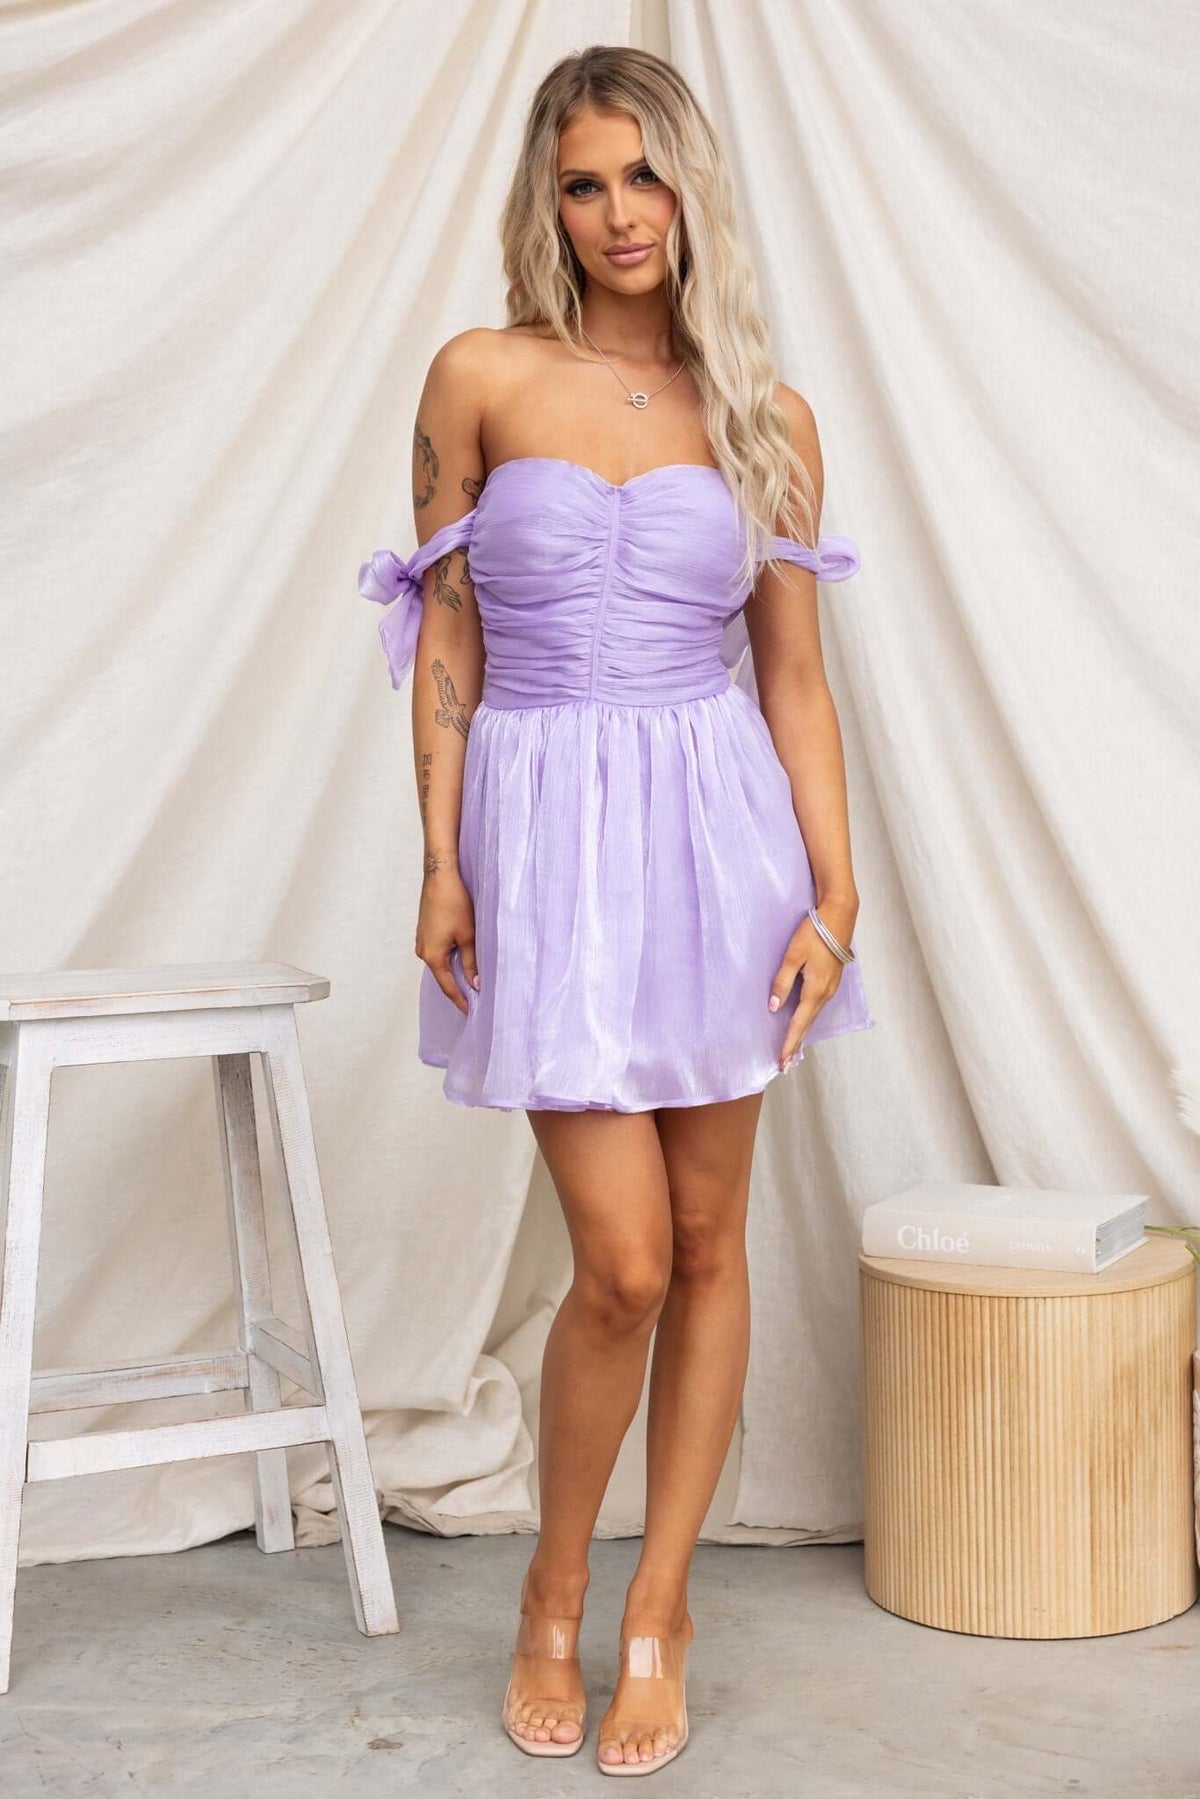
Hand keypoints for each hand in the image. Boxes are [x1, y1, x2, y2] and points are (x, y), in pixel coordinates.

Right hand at [415, 862, 478, 1015]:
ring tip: (471, 981)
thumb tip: (476, 983)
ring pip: (441, 963)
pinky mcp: (425, 931)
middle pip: (443, 976)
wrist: (440, 876)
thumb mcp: (468, 935)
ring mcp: (422, 940)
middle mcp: (423, 951)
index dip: (460, 1000)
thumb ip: (471, 962)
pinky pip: (438, 951)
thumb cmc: (454, 903)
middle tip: (475, 1000)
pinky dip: (450, 957)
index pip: (448, 986)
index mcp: (432, 956)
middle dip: (458, 987)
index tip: (471, 1012)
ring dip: (455, 971)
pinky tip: (462, 958)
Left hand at [768, 909, 848, 1069]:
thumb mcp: (792, 956)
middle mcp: (826, 993)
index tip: (782, 1062)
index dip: (789, 1043)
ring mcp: (831, 988)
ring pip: (813, 1015)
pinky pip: (817, 1006)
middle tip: (785, 1064)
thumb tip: (774, 1007)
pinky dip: (809, 1018)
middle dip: (795, 1044)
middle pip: (808, 1024)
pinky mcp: (831, 981)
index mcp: (815, 990)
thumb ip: (782, 982)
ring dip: (802, 1032)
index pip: (799, 1023)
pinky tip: (803, 1022)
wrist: (840, 917)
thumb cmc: (815, 933)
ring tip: (792, 1048)